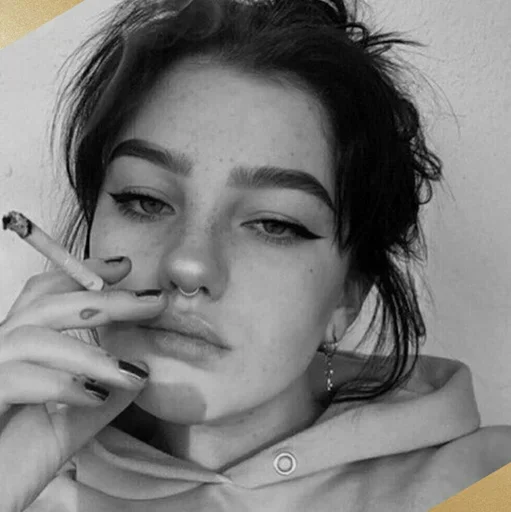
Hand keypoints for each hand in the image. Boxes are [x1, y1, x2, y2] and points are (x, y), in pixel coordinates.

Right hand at [0, 257, 167, 510]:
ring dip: (91, 354)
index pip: (46, 294)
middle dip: (104, 300)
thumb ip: (102, 398)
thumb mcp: (70, 424)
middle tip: (153, 303)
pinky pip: (16, 377)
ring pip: (34, 337)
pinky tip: (95, 396)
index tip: (124, 267)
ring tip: (131, 374)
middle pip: (46, 304)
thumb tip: (142, 371)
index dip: (81, 273)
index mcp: (18, 350)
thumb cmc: (16, 463)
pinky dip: (62, 383)